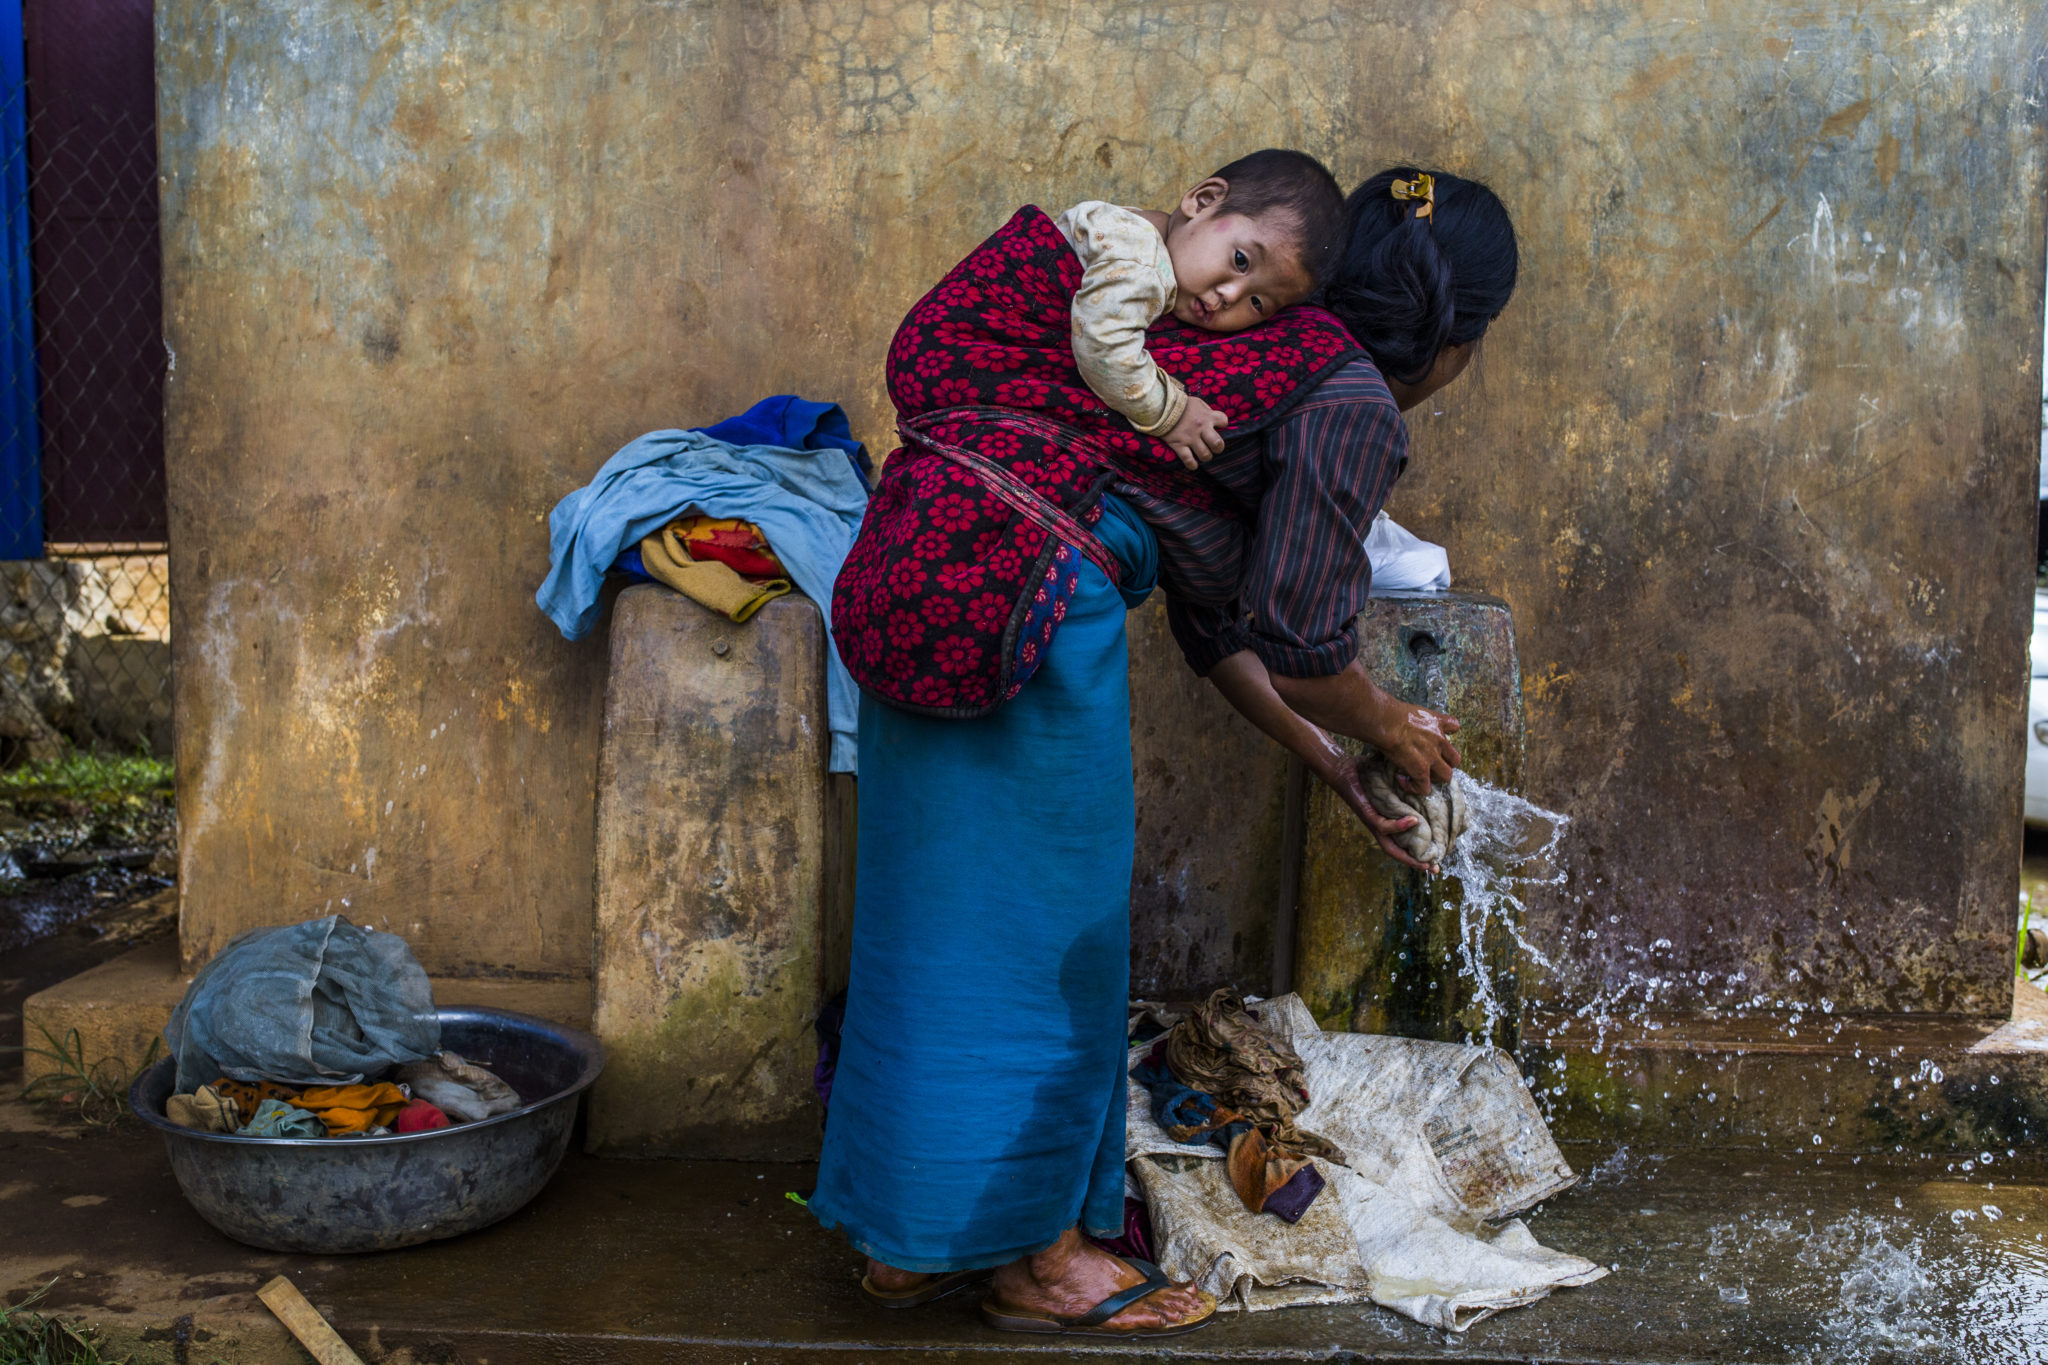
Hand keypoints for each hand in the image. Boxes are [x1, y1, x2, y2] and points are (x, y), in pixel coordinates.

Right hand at [1163, 396, 1228, 469]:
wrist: (1160, 406)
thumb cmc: (1180, 404)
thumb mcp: (1197, 403)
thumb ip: (1207, 411)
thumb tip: (1214, 420)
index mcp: (1207, 416)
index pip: (1224, 421)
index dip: (1222, 424)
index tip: (1218, 426)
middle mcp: (1200, 428)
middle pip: (1218, 444)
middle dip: (1218, 447)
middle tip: (1214, 447)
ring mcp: (1190, 438)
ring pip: (1205, 455)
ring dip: (1206, 456)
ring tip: (1203, 454)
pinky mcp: (1178, 445)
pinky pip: (1189, 460)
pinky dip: (1192, 465)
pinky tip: (1193, 464)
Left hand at [1314, 751, 1436, 871]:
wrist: (1342, 770)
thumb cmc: (1366, 778)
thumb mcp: (1390, 787)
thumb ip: (1406, 792)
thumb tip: (1429, 787)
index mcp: (1386, 824)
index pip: (1404, 844)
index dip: (1419, 855)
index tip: (1436, 862)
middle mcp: (1379, 828)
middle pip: (1398, 853)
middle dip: (1416, 863)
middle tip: (1434, 869)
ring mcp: (1373, 823)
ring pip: (1390, 847)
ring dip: (1408, 856)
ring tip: (1425, 859)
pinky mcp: (1366, 814)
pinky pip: (1382, 825)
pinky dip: (1398, 825)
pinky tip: (1413, 821)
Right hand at [1359, 693, 1461, 795]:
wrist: (1387, 722)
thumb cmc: (1392, 713)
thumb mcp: (1411, 709)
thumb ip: (1415, 717)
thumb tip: (1400, 720)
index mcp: (1437, 723)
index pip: (1454, 727)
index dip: (1447, 735)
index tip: (1436, 740)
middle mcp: (1439, 741)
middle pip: (1455, 759)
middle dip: (1445, 763)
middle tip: (1429, 763)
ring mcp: (1432, 758)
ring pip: (1446, 776)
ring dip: (1434, 778)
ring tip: (1419, 775)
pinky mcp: (1421, 771)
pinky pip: (1424, 788)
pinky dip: (1415, 787)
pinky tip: (1403, 781)